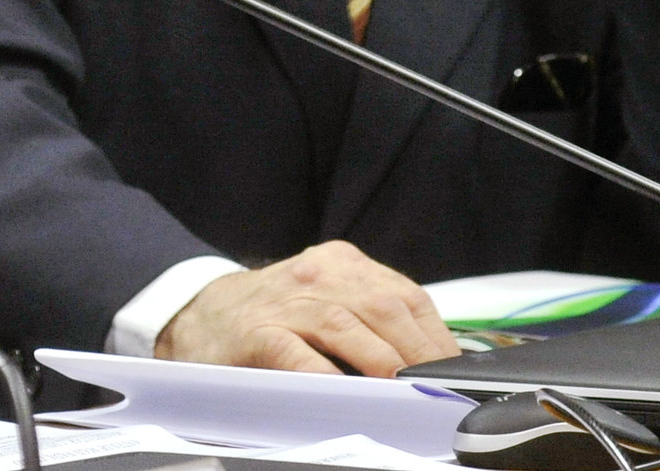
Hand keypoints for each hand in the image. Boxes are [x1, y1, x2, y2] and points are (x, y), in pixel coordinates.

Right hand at [155, 240, 458, 375]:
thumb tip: (437, 368)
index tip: (460, 374)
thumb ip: (372, 321)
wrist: (198, 316)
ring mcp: (285, 301)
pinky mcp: (257, 332)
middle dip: (420, 354)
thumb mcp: (325, 300)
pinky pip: (298, 354)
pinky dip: (327, 376)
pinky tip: (348, 396)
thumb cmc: (275, 319)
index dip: (438, 337)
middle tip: (442, 392)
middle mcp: (317, 274)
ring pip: (346, 325)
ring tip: (407, 394)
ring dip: (384, 363)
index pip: (407, 295)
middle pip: (384, 307)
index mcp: (342, 264)